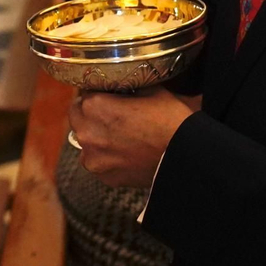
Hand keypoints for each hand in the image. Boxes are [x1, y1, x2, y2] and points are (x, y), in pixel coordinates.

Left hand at [69, 88, 194, 188]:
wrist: (187, 156)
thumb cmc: (170, 120)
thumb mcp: (148, 90)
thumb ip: (125, 88)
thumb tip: (117, 87)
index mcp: (94, 107)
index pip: (83, 95)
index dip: (96, 94)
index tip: (107, 97)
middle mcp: (87, 133)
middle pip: (78, 118)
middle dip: (91, 115)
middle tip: (112, 116)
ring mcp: (94, 159)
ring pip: (86, 142)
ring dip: (97, 137)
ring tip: (120, 136)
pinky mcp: (105, 177)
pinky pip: (99, 162)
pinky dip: (107, 158)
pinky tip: (126, 153)